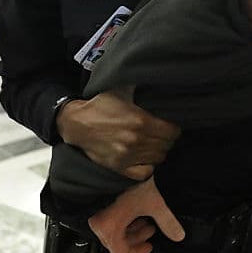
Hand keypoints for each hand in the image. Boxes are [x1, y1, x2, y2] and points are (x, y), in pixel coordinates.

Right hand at [57, 87, 180, 179]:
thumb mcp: (123, 89)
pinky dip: (149, 166)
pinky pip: (145, 173)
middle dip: (167, 138)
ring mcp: (128, 156)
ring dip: (159, 150)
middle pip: (167, 145)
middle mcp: (136, 140)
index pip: (173, 131)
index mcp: (141, 121)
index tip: (169, 124)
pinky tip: (146, 157)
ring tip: (154, 143)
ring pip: (159, 158)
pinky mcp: (119, 167)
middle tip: (162, 133)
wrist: (77, 124)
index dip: (174, 127)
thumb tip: (160, 79)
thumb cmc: (100, 105)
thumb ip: (142, 87)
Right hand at [87, 176, 184, 252]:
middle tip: (151, 228)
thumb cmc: (134, 182)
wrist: (119, 161)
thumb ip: (167, 221)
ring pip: (114, 233)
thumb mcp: (154, 203)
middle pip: (118, 244)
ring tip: (146, 219)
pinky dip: (125, 222)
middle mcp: (98, 224)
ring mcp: (96, 215)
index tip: (150, 245)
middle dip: (137, 238)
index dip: (138, 252)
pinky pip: (110, 223)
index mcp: (109, 227)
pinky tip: (136, 213)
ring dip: (132, 230)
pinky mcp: (97, 207)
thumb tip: (179, 236)